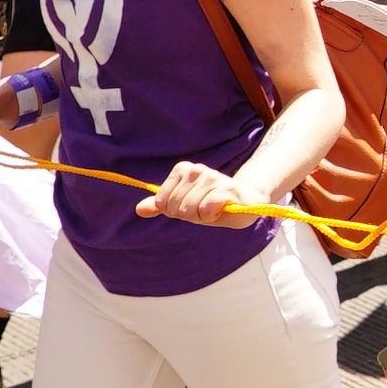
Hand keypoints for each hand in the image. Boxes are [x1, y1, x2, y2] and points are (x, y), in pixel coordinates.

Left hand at [138, 161, 256, 227]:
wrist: (247, 200)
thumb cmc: (212, 202)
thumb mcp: (184, 203)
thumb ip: (161, 205)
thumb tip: (139, 209)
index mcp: (183, 169)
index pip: (162, 201)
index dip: (175, 211)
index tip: (191, 205)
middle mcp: (196, 169)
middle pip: (175, 207)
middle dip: (188, 215)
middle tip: (204, 209)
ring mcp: (212, 178)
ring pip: (189, 210)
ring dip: (201, 217)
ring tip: (213, 209)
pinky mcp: (225, 189)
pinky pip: (205, 211)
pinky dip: (211, 217)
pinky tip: (221, 211)